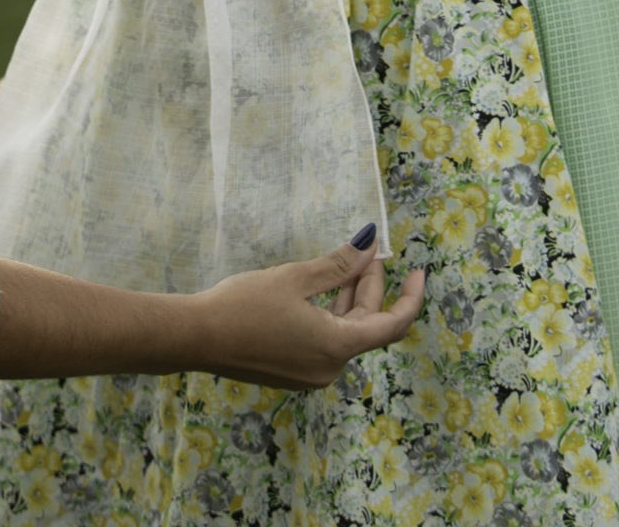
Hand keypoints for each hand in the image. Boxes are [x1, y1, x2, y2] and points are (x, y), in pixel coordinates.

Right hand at [186, 230, 425, 388]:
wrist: (198, 337)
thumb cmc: (246, 304)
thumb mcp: (297, 278)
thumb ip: (339, 264)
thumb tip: (371, 243)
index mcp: (337, 347)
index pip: (392, 325)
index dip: (411, 298)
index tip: (419, 272)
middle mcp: (330, 368)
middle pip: (366, 325)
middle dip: (370, 287)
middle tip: (366, 251)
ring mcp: (310, 374)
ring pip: (345, 333)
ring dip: (349, 299)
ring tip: (348, 262)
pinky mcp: (293, 372)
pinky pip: (325, 341)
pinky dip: (331, 314)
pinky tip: (322, 288)